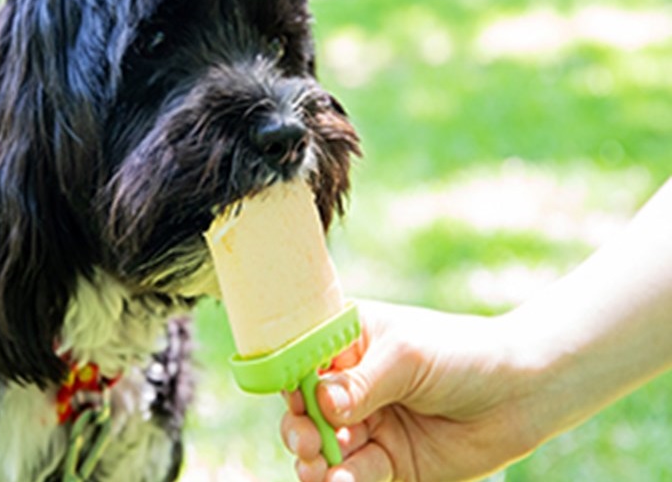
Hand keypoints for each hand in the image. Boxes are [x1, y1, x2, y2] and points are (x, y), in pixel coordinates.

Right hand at [281, 301, 539, 481]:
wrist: (522, 395)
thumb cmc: (463, 355)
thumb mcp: (408, 357)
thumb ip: (361, 383)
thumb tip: (320, 404)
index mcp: (348, 342)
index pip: (301, 357)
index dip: (288, 377)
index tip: (291, 395)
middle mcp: (350, 384)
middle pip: (304, 409)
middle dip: (299, 426)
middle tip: (307, 440)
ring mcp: (367, 424)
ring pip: (323, 446)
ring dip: (313, 459)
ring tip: (318, 467)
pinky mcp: (387, 462)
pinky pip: (353, 475)